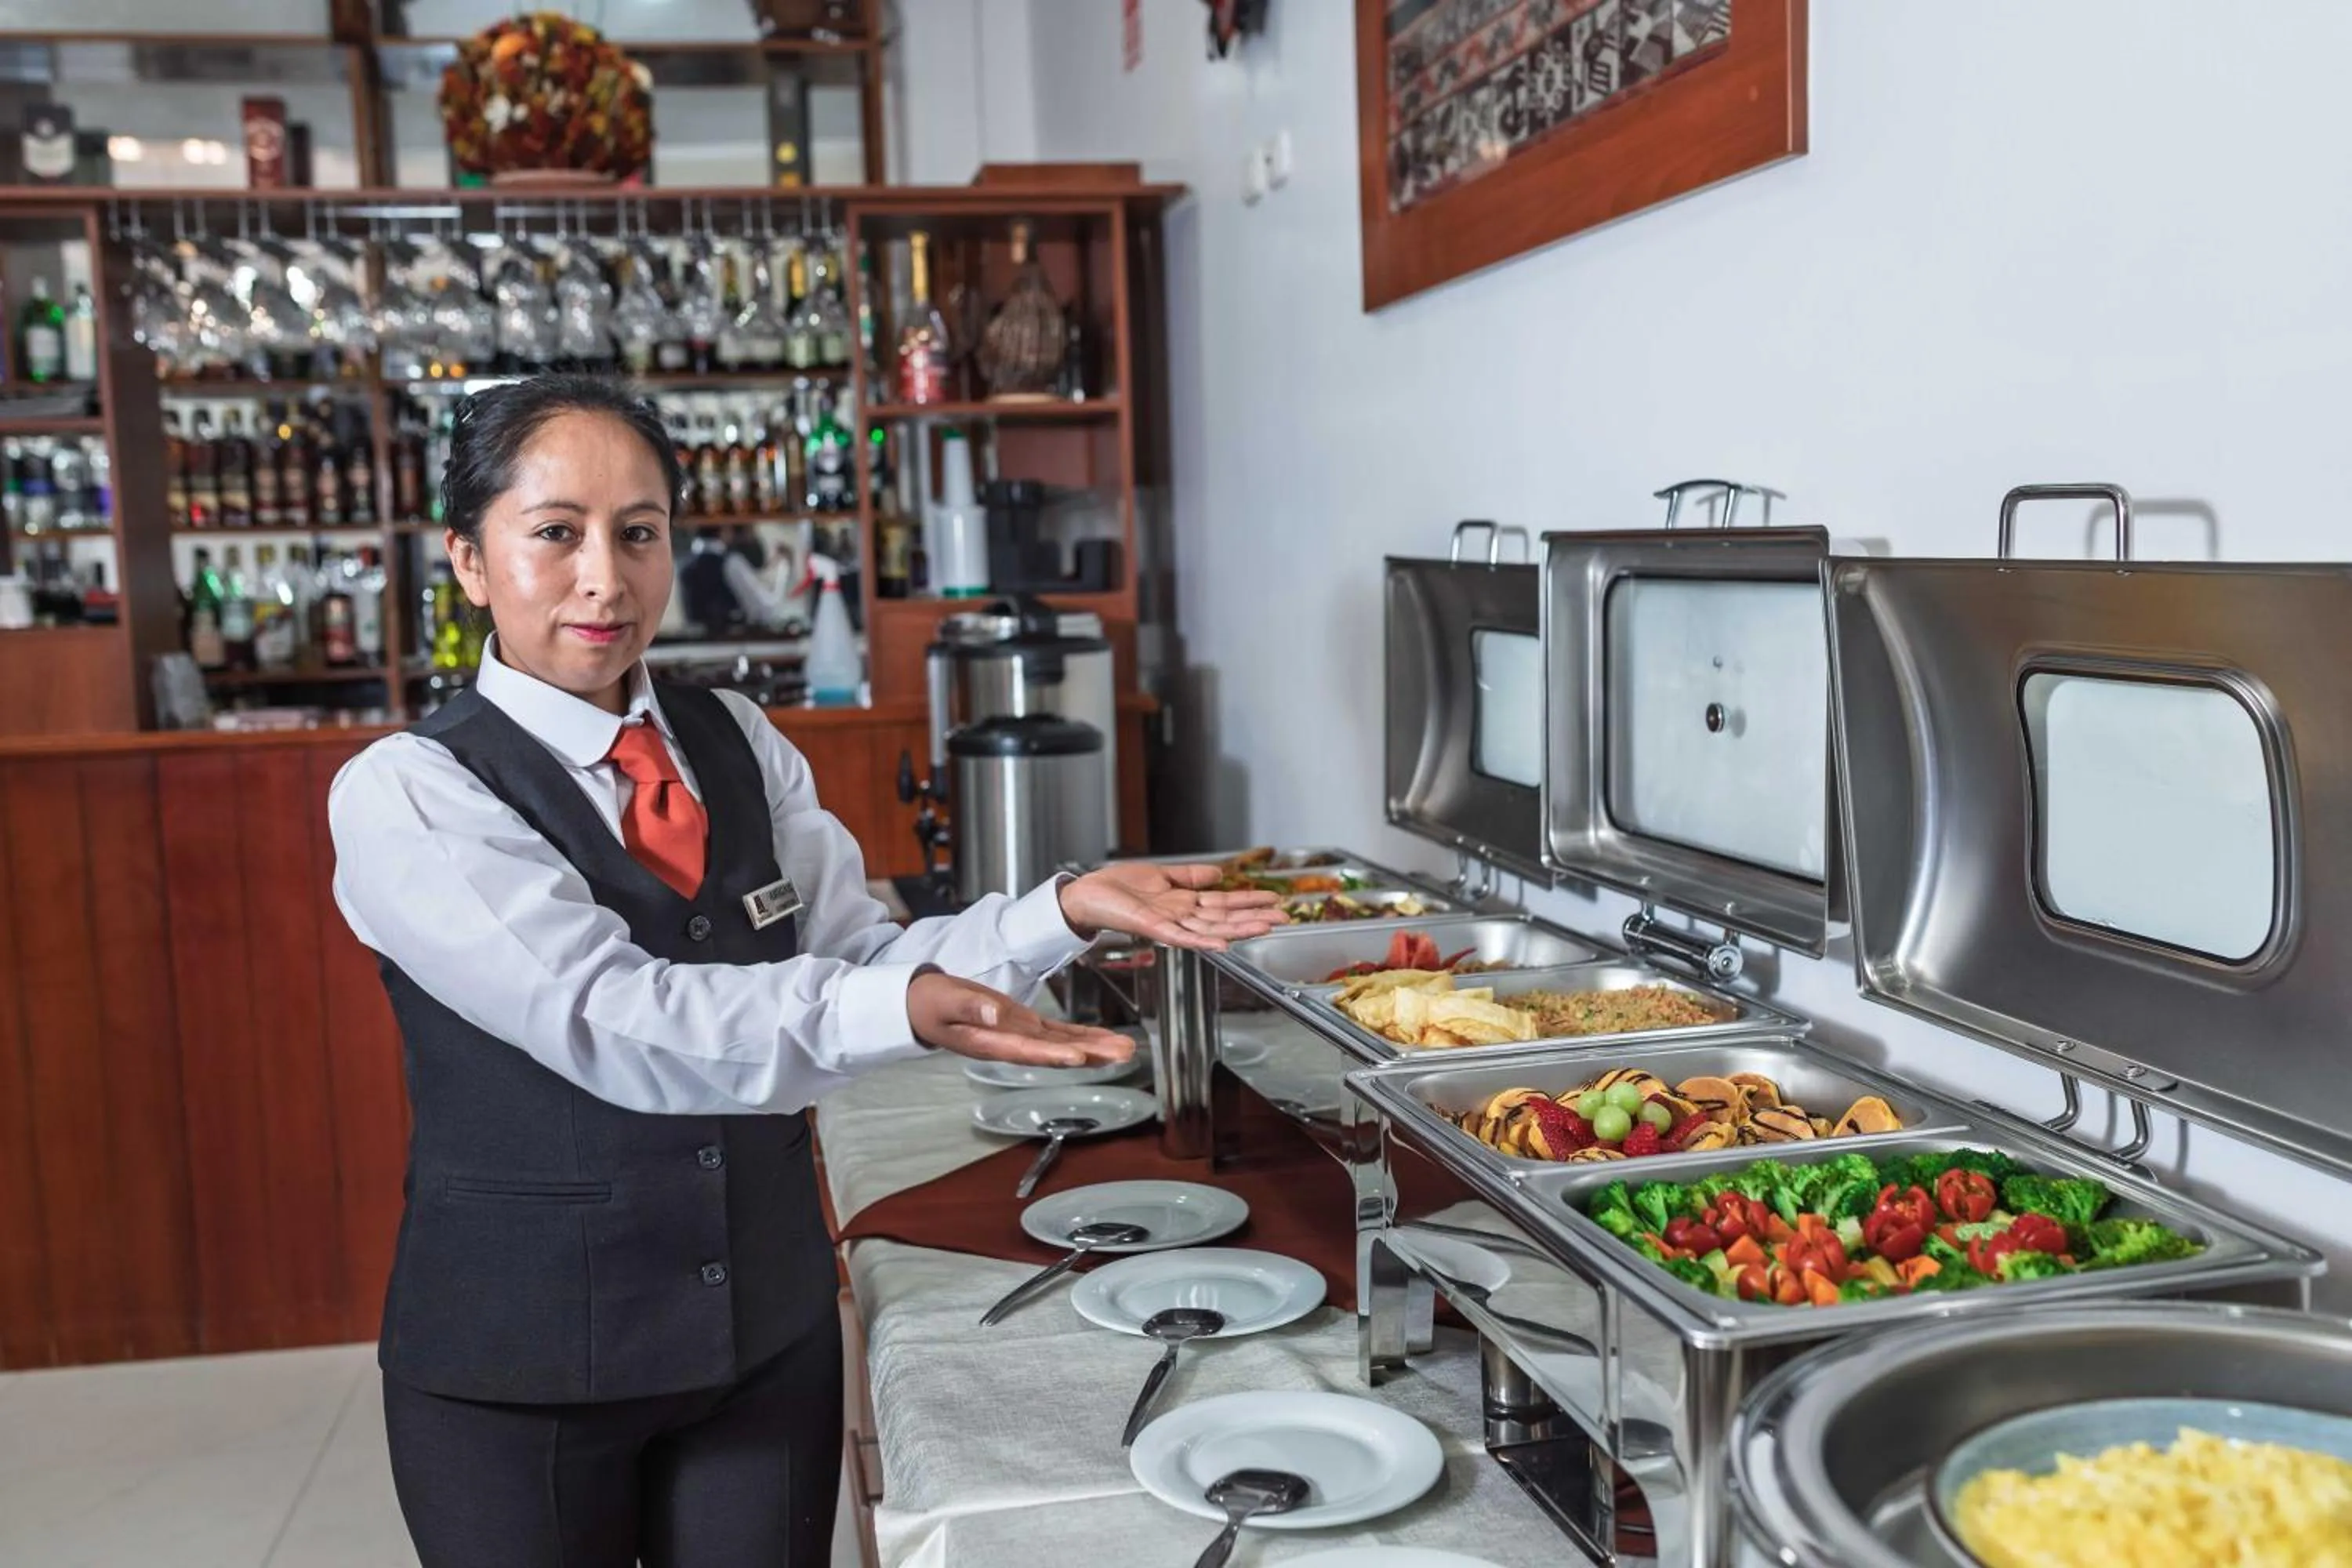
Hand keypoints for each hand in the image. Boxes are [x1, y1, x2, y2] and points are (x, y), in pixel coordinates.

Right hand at [907, 972, 1135, 1069]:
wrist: (920, 1005)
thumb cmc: (928, 1004)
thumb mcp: (944, 1000)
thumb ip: (971, 1007)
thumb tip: (996, 1014)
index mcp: (989, 1042)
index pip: (1026, 1051)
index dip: (1053, 1056)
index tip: (1079, 1057)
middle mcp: (1010, 1044)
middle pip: (1056, 1053)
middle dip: (1091, 1054)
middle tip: (1124, 1053)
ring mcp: (1019, 1036)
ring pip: (1062, 1045)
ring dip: (1095, 1047)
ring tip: (1127, 1048)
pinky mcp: (1023, 1025)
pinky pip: (1057, 1034)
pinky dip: (1081, 1036)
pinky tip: (1103, 1039)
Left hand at [1057, 863, 1286, 951]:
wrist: (1086, 895)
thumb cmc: (1117, 888)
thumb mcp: (1162, 876)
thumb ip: (1191, 876)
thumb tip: (1219, 873)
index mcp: (1183, 903)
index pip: (1224, 903)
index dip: (1250, 902)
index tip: (1274, 901)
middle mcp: (1180, 916)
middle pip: (1225, 917)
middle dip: (1254, 917)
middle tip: (1283, 918)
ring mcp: (1169, 924)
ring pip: (1211, 927)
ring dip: (1239, 928)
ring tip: (1265, 926)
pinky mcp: (1153, 927)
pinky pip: (1182, 936)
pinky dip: (1203, 940)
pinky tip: (1223, 943)